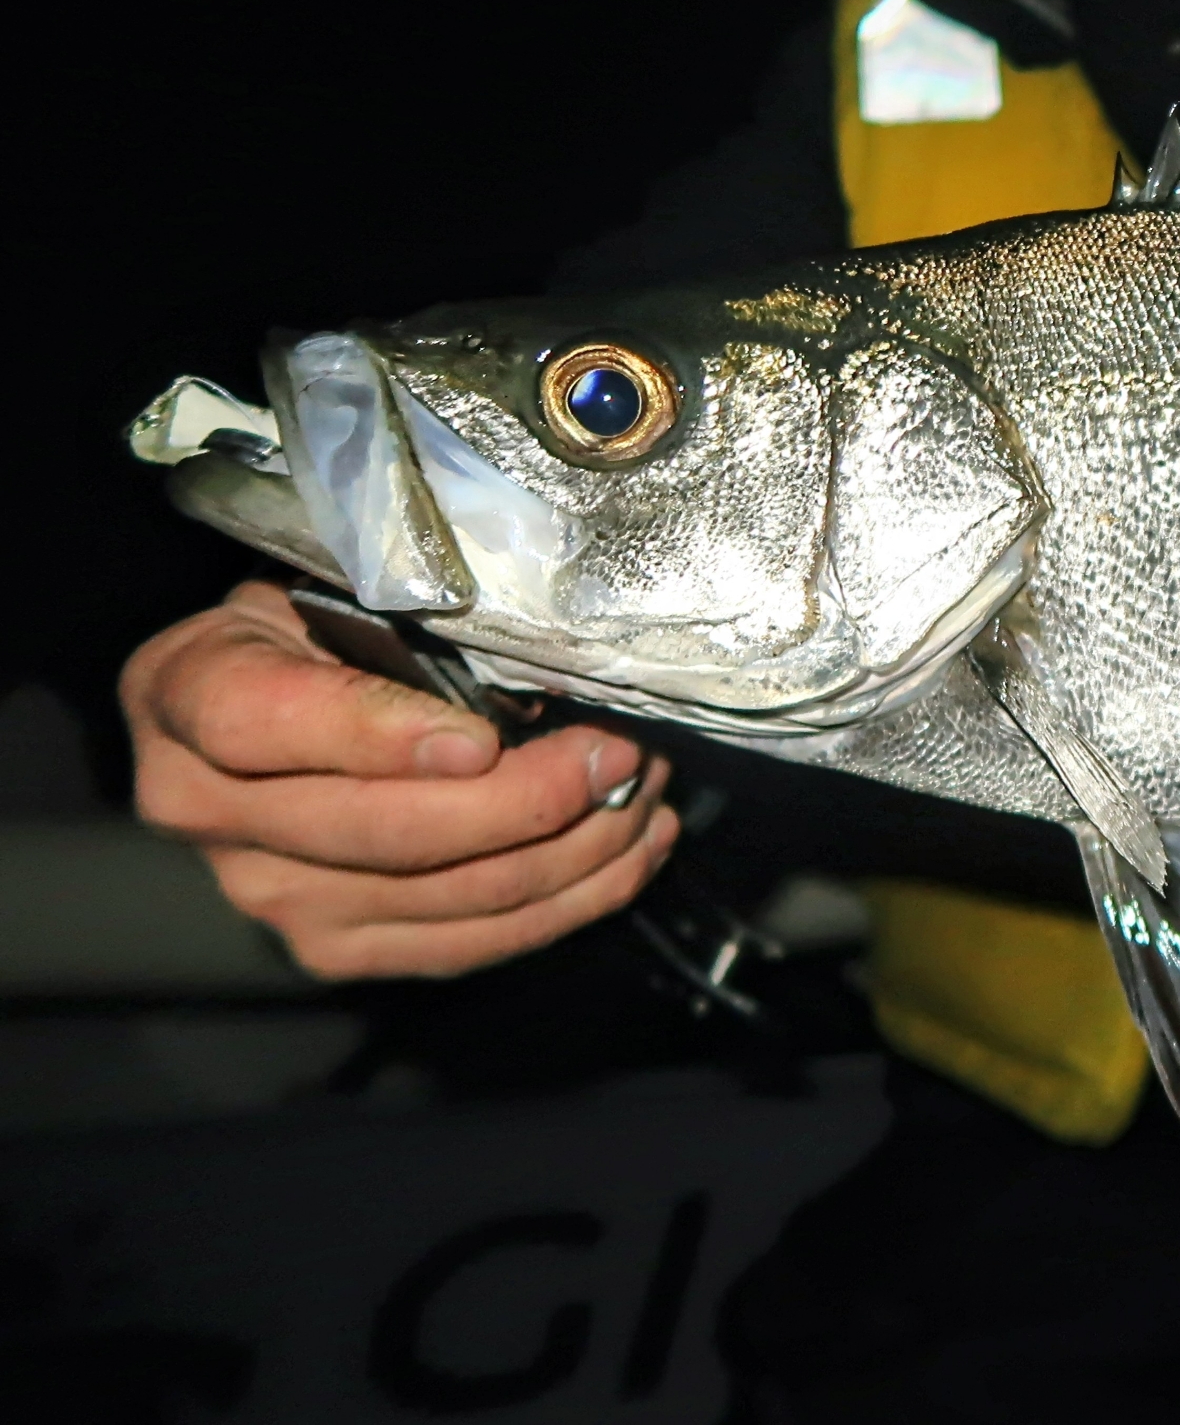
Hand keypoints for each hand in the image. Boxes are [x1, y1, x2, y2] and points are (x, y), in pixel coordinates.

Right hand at [123, 580, 676, 978]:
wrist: (275, 699)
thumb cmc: (320, 627)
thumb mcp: (334, 585)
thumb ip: (397, 622)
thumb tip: (530, 671)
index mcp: (188, 698)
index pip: (266, 727)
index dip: (382, 735)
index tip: (482, 737)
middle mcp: (209, 812)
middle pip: (384, 832)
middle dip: (531, 798)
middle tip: (619, 752)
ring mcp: (273, 894)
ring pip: (449, 896)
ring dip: (576, 848)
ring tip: (640, 788)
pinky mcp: (338, 947)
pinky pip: (470, 942)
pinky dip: (572, 900)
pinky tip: (630, 848)